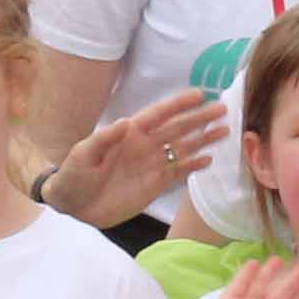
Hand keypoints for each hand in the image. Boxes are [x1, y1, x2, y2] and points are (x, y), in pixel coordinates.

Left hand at [57, 88, 225, 229]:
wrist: (74, 204)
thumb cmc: (74, 175)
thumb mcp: (83, 154)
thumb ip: (104, 139)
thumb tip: (125, 122)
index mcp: (130, 133)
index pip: (158, 115)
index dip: (178, 105)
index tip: (199, 94)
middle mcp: (145, 145)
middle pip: (178, 129)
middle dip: (200, 119)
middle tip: (223, 109)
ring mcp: (152, 164)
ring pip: (183, 148)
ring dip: (203, 140)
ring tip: (225, 131)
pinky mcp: (155, 185)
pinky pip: (178, 172)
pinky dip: (193, 166)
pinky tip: (209, 160)